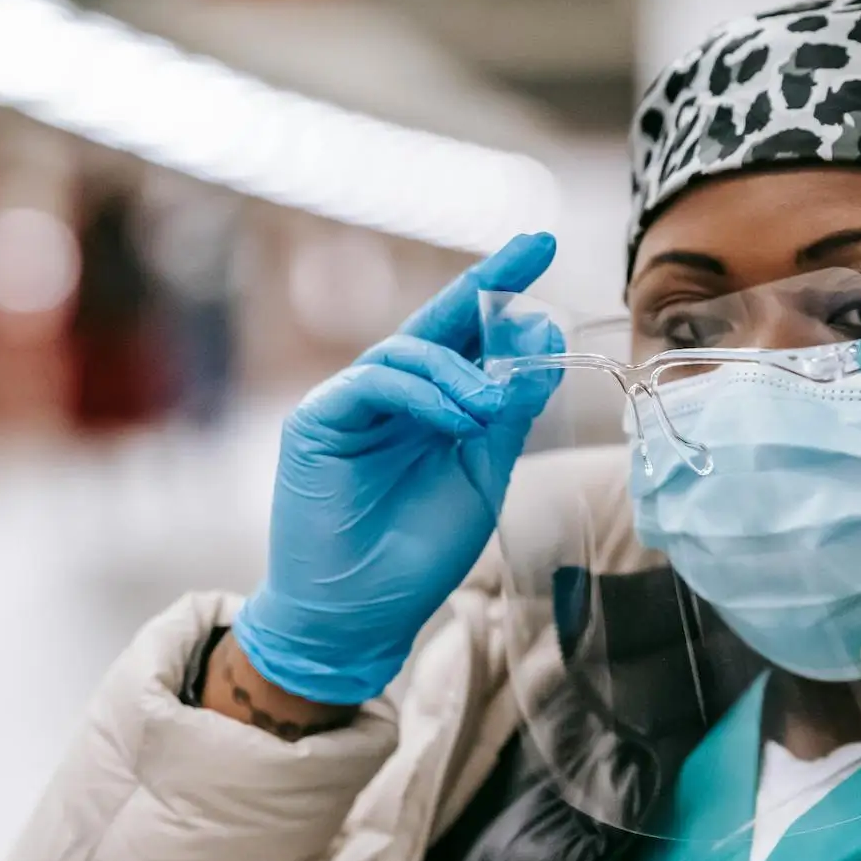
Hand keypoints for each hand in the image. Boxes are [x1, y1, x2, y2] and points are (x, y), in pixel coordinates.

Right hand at [233, 232, 560, 704]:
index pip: (467, 336)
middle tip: (535, 246)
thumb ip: (505, 415)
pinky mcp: (316, 421)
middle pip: (436, 322)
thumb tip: (541, 345)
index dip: (502, 291)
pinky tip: (458, 419)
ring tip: (492, 409)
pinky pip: (373, 381)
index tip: (544, 245)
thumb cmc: (413, 552)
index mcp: (428, 406)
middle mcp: (387, 395)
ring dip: (461, 372)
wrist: (357, 615)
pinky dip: (422, 393)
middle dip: (486, 281)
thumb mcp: (480, 476)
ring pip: (407, 350)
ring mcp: (348, 403)